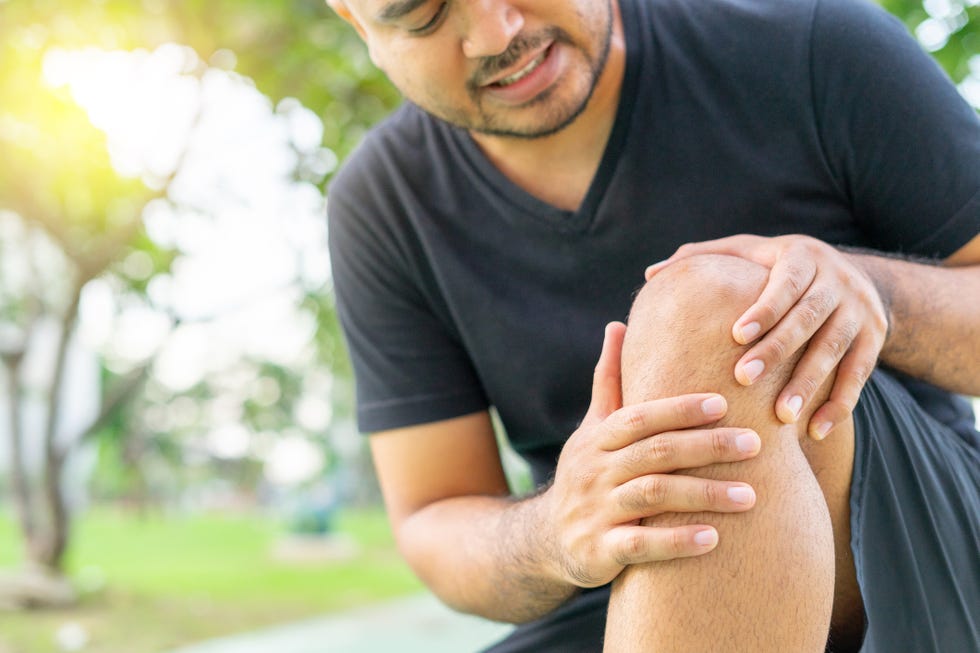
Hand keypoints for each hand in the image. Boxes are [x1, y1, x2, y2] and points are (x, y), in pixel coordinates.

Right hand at [542, 322, 761, 588]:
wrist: (546, 539)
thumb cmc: (587, 474)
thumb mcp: (592, 429)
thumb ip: (609, 382)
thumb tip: (616, 325)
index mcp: (597, 439)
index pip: (639, 417)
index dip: (679, 408)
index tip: (723, 402)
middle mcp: (594, 470)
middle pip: (653, 452)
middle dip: (705, 447)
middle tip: (755, 443)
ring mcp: (595, 511)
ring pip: (652, 496)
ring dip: (703, 494)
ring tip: (750, 496)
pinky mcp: (599, 550)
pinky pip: (640, 545)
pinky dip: (676, 542)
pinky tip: (714, 539)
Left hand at [646, 235, 887, 439]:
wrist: (857, 276)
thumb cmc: (778, 268)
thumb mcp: (749, 252)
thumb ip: (703, 257)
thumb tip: (652, 274)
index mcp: (802, 256)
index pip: (784, 282)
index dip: (763, 309)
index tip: (735, 336)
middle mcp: (837, 280)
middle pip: (809, 317)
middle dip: (779, 350)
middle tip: (744, 379)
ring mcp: (860, 310)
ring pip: (836, 349)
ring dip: (810, 384)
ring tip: (781, 416)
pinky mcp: (875, 339)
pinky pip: (860, 375)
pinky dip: (839, 404)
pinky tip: (814, 431)